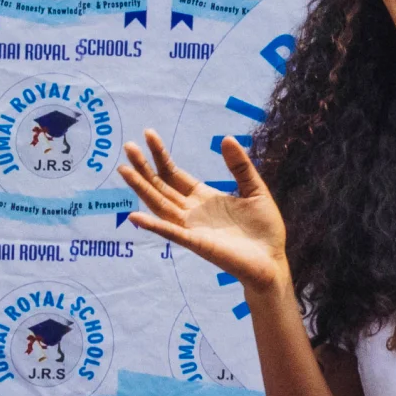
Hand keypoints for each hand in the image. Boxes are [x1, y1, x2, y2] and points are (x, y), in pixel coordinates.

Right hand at [120, 130, 289, 293]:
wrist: (272, 261)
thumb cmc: (265, 230)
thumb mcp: (255, 190)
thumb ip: (240, 167)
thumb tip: (226, 138)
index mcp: (204, 198)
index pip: (175, 174)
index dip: (161, 156)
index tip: (148, 134)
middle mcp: (192, 212)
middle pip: (161, 186)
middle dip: (144, 167)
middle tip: (128, 146)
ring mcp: (191, 228)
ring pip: (159, 205)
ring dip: (141, 189)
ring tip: (124, 170)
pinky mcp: (196, 243)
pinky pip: (171, 232)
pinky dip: (153, 225)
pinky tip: (135, 216)